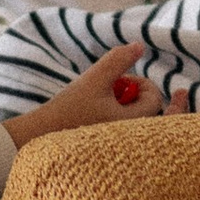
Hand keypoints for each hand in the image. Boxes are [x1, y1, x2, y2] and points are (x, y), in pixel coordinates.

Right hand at [3, 41, 178, 148]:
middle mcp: (134, 142)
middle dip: (146, 100)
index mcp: (134, 125)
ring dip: (131, 109)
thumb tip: (140, 45)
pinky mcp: (113, 154)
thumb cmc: (68, 110)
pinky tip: (101, 116)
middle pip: (159, 119)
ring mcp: (125, 150)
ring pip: (142, 124)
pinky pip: (131, 137)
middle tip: (152, 93)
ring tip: (106, 104)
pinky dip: (123, 122)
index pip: (154, 99)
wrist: (40, 140)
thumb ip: (118, 60)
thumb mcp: (93, 80)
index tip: (120, 81)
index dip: (140, 83)